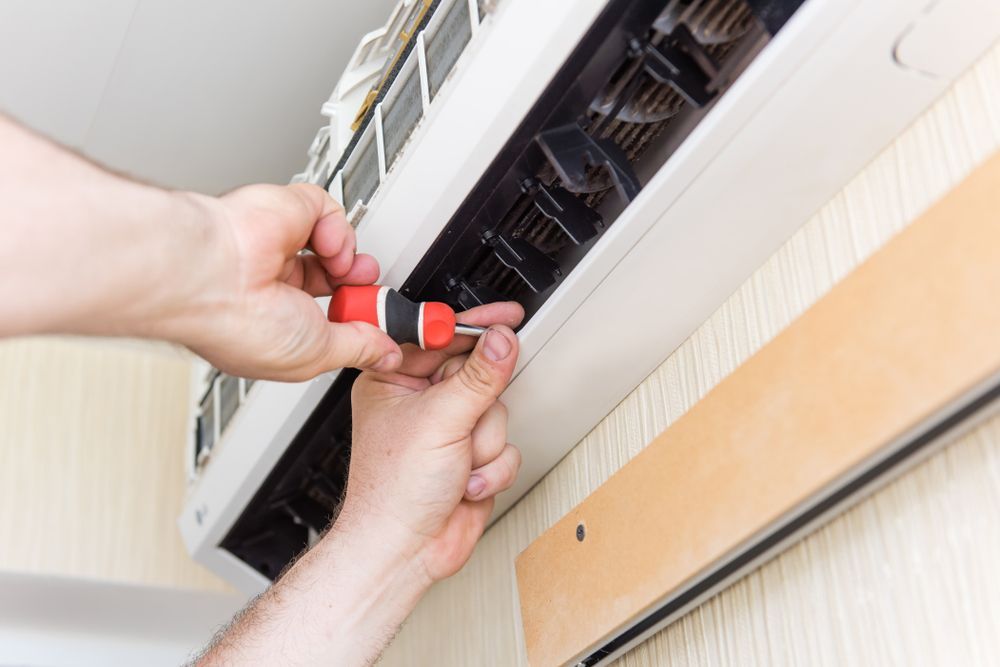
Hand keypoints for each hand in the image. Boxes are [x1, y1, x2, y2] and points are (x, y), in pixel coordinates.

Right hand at [174, 183, 401, 379]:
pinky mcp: (284, 209)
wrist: (215, 278)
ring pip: (332, 242)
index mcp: (271, 321)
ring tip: (345, 269)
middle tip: (368, 293)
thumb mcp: (318, 354)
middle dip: (358, 284)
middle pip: (332, 276)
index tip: (378, 324)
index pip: (322, 316)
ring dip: (349, 258)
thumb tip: (385, 356)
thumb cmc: (240, 324)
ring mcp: (276, 243)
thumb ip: (358, 349)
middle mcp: (271, 280)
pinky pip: (327, 210)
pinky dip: (337, 229)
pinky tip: (325, 246)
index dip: (353, 317)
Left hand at [345, 301, 524, 580]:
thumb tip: (500, 342)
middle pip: (478, 374)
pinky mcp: (471, 458)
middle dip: (478, 408)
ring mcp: (449, 431)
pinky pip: (505, 446)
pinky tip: (465, 483)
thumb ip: (478, 377)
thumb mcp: (439, 420)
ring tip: (457, 463)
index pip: (440, 337)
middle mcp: (421, 402)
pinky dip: (490, 469)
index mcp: (395, 380)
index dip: (473, 326)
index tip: (504, 317)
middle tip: (470, 419)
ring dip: (483, 444)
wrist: (405, 550)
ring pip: (496, 412)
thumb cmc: (392, 491)